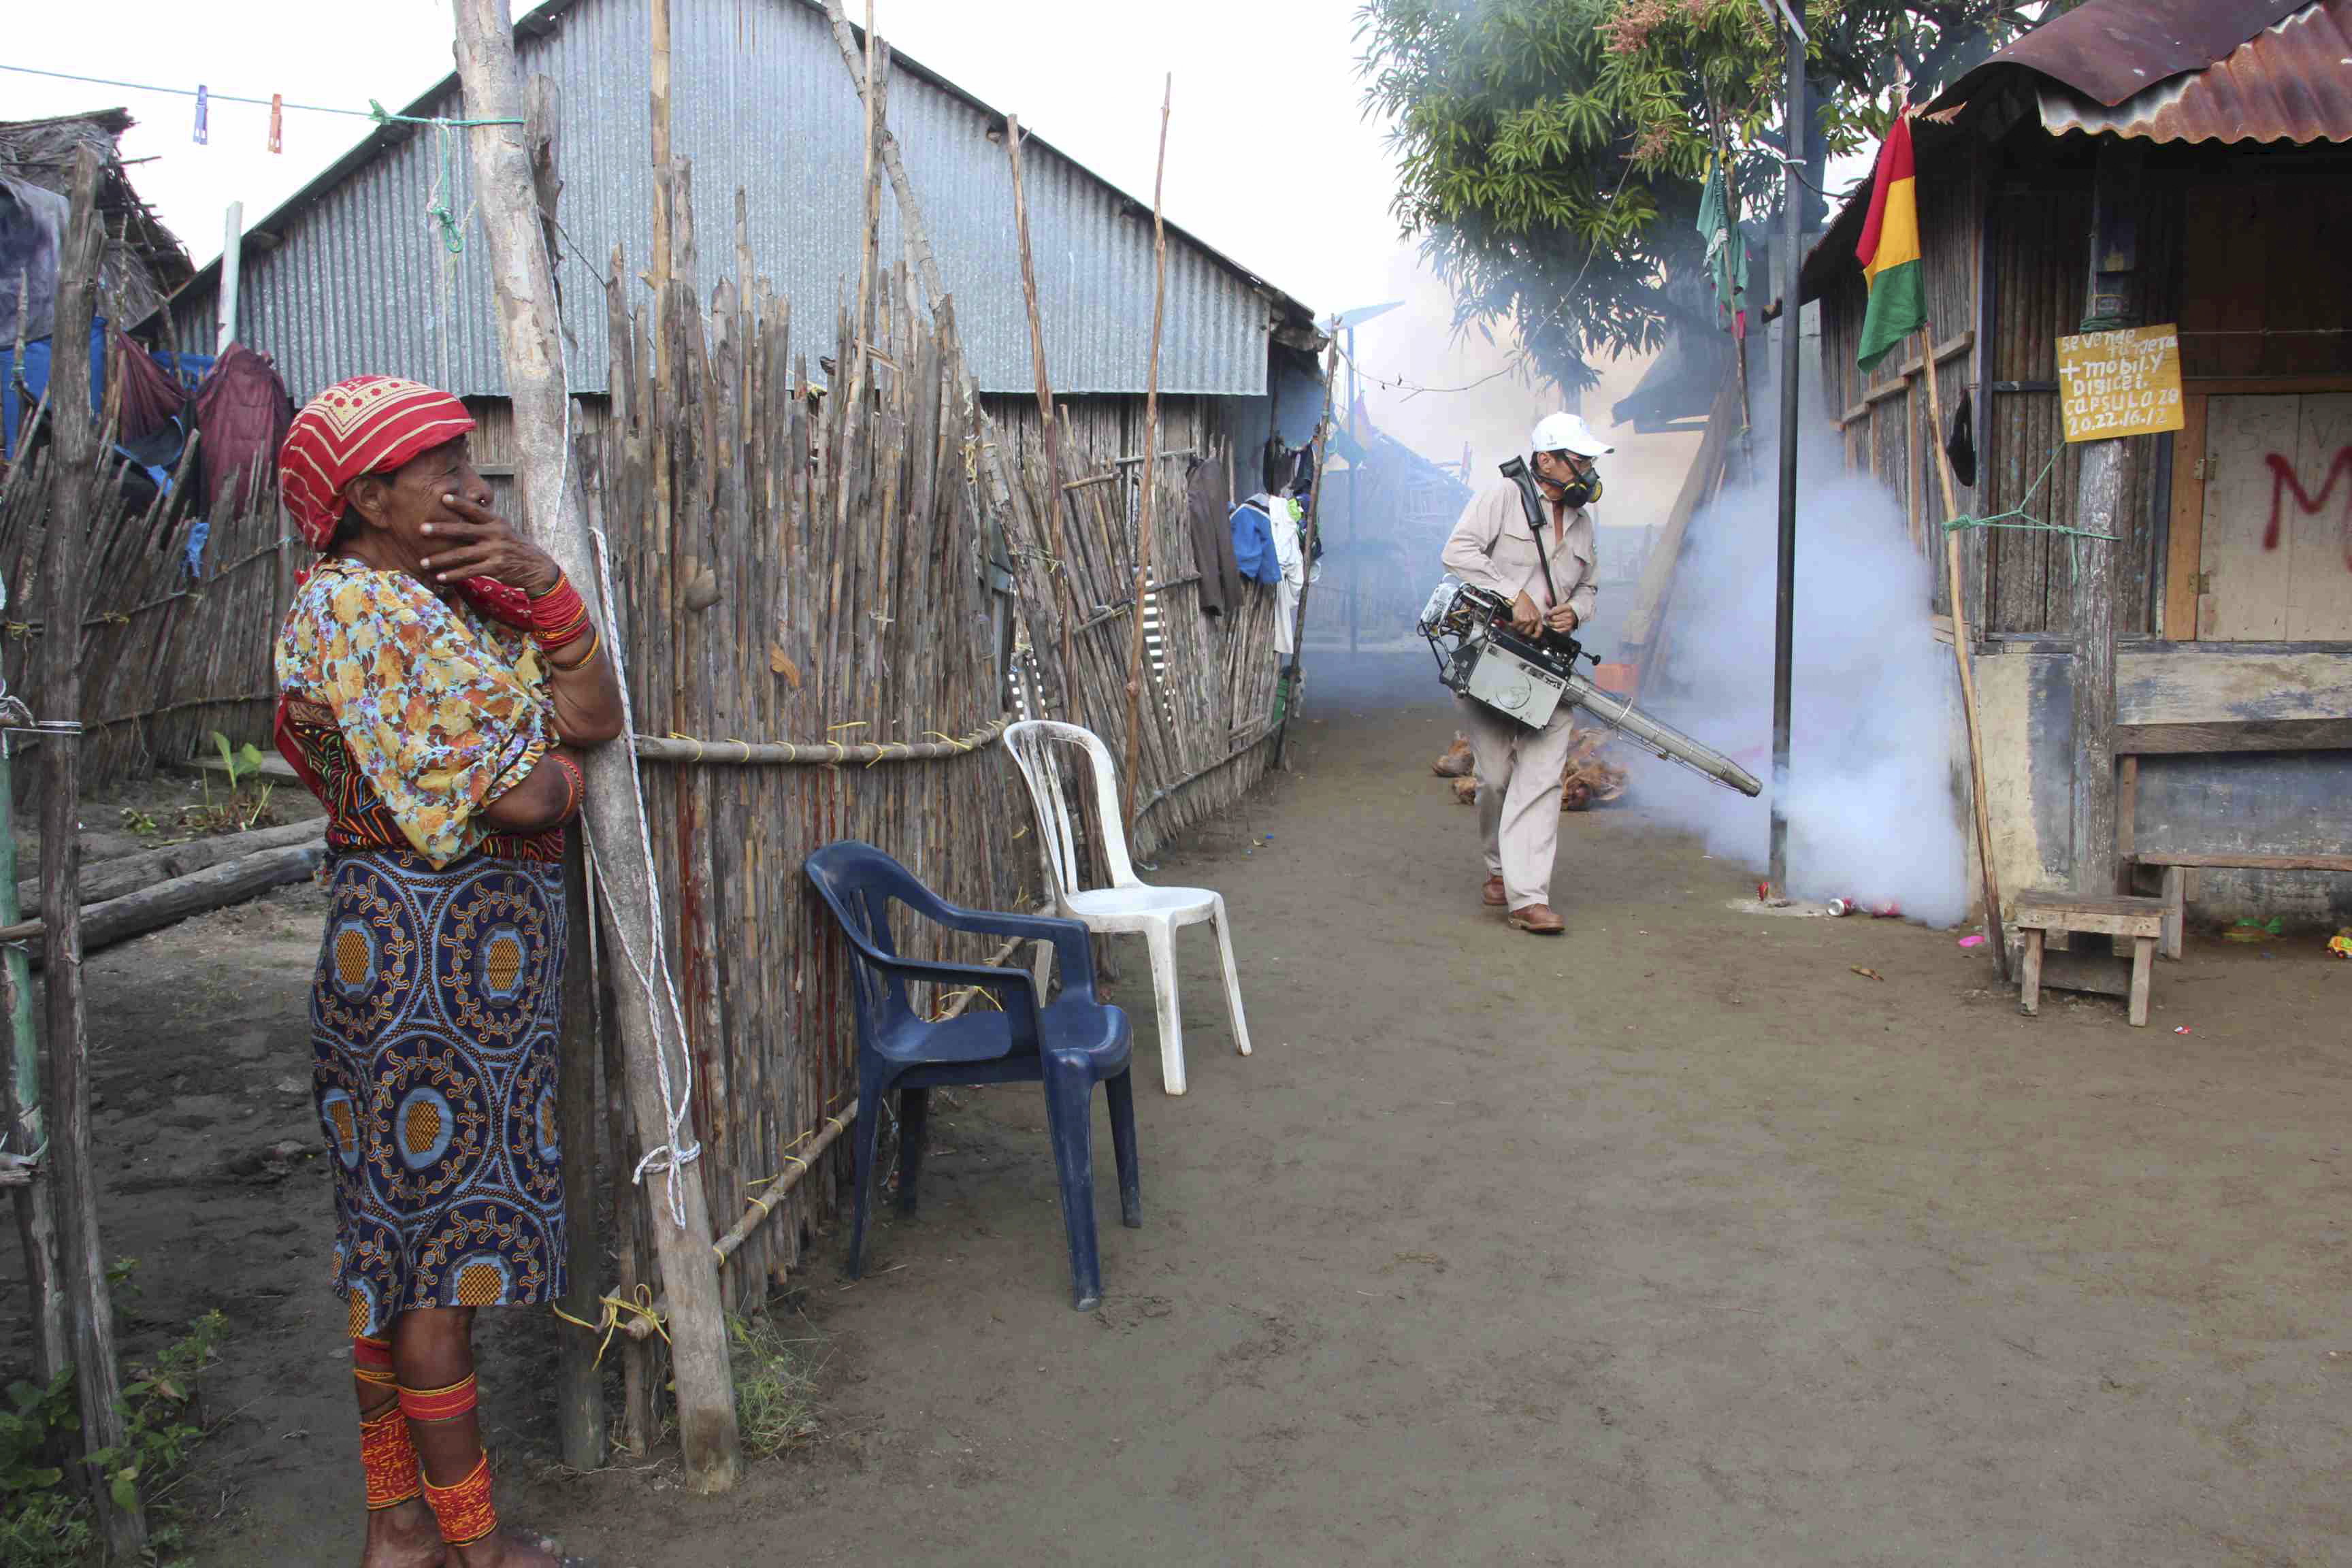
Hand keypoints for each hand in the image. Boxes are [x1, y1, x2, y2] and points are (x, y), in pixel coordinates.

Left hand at [418, 494, 561, 595]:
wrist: (537, 567)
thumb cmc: (516, 547)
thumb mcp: (505, 530)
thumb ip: (486, 523)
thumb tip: (465, 511)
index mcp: (497, 522)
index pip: (475, 511)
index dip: (460, 504)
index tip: (443, 497)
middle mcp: (495, 534)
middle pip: (463, 531)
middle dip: (441, 529)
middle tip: (421, 529)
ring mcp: (495, 551)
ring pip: (462, 555)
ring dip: (441, 559)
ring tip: (424, 562)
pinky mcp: (495, 568)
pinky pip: (469, 571)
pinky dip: (453, 575)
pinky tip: (439, 577)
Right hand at [1509, 591, 1541, 637]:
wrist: (1519, 596)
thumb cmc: (1525, 602)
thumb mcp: (1533, 610)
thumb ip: (1533, 619)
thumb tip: (1530, 628)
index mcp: (1538, 617)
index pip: (1539, 631)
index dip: (1535, 636)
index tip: (1531, 637)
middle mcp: (1533, 619)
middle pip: (1527, 633)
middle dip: (1522, 631)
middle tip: (1519, 628)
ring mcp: (1527, 620)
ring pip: (1520, 630)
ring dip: (1516, 627)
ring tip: (1515, 623)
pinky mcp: (1520, 619)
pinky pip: (1514, 626)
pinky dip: (1511, 625)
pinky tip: (1511, 622)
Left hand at [1544, 603, 1578, 634]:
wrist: (1573, 616)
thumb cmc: (1564, 610)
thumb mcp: (1560, 605)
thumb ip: (1552, 603)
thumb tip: (1546, 598)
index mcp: (1567, 607)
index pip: (1555, 610)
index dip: (1549, 613)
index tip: (1546, 614)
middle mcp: (1569, 615)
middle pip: (1554, 618)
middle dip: (1548, 618)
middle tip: (1546, 618)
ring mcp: (1569, 622)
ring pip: (1554, 624)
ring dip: (1550, 623)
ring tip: (1548, 622)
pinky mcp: (1567, 628)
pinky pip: (1557, 630)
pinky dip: (1553, 628)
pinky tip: (1552, 626)